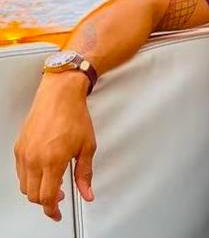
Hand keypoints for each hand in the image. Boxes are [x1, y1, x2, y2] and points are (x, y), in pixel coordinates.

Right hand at [14, 71, 96, 220]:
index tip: (57, 213)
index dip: (52, 210)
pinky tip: (44, 171)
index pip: (47, 197)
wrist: (60, 95)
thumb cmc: (75, 115)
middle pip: (33, 195)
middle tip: (60, 197)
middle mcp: (34, 158)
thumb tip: (87, 192)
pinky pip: (21, 172)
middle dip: (46, 201)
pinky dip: (31, 178)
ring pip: (24, 185)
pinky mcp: (19, 147)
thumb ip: (85, 174)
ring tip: (54, 183)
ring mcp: (24, 152)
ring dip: (38, 190)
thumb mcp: (88, 147)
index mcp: (53, 160)